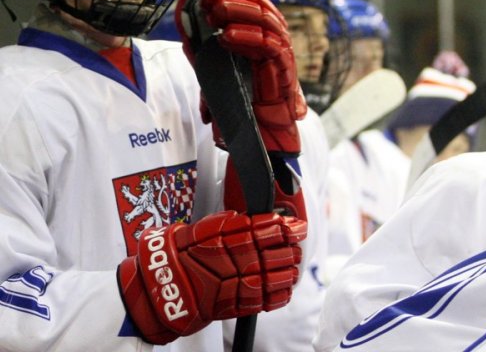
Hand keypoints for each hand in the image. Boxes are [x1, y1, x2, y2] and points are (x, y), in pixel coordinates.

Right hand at [118, 210, 306, 344]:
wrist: (150, 291)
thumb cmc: (169, 257)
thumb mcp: (192, 230)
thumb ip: (219, 224)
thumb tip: (242, 217)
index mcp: (220, 237)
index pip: (261, 229)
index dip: (283, 227)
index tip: (296, 225)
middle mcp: (228, 260)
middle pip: (270, 252)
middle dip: (288, 248)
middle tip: (298, 244)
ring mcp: (229, 284)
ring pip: (268, 276)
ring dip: (286, 271)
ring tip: (294, 267)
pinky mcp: (227, 306)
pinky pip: (258, 301)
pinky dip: (275, 296)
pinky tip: (285, 291)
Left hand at [175, 0, 306, 155]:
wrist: (257, 122)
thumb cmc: (237, 88)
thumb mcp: (211, 58)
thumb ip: (199, 35)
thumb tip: (185, 5)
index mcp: (263, 23)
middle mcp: (276, 31)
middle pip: (258, 0)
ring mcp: (282, 48)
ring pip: (264, 18)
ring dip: (238, 10)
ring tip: (214, 10)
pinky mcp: (283, 67)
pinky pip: (267, 46)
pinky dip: (246, 38)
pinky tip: (225, 36)